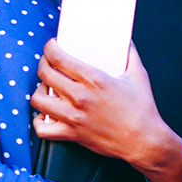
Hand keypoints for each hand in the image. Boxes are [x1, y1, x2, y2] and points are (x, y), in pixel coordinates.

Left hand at [30, 39, 181, 181]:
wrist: (144, 142)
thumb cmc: (142, 110)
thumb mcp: (138, 76)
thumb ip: (130, 55)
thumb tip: (126, 40)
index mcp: (94, 79)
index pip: (59, 57)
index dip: (50, 48)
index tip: (51, 46)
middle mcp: (80, 97)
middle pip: (45, 74)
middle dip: (42, 64)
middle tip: (47, 63)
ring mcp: (73, 117)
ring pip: (38, 100)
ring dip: (38, 91)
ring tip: (44, 88)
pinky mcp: (72, 134)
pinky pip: (43, 129)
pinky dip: (39, 121)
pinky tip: (45, 115)